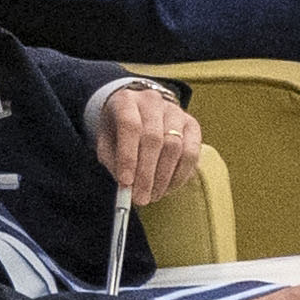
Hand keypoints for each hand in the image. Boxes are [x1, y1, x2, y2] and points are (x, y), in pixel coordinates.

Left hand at [93, 79, 199, 201]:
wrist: (138, 113)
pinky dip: (180, 175)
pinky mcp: (192, 125)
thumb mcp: (107, 143)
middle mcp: (153, 102)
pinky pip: (192, 154)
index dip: (129, 156)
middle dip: (147, 174)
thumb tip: (127, 188)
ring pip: (175, 147)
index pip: (131, 126)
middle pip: (154, 139)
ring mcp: (176, 111)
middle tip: (141, 198)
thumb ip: (115, 163)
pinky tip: (168, 187)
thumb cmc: (118, 132)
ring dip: (164, 178)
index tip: (126, 183)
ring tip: (153, 196)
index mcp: (126, 101)